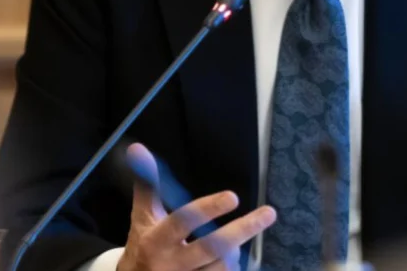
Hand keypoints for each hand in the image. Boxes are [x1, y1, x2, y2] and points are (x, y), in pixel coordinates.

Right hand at [118, 144, 275, 270]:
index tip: (232, 197)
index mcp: (156, 240)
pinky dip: (234, 268)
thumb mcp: (143, 216)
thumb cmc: (144, 244)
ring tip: (244, 233)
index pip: (183, 222)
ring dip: (236, 250)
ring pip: (221, 267)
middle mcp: (172, 264)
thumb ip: (147, 185)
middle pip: (211, 248)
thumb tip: (138, 149)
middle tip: (268, 213)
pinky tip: (238, 258)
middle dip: (242, 231)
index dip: (207, 209)